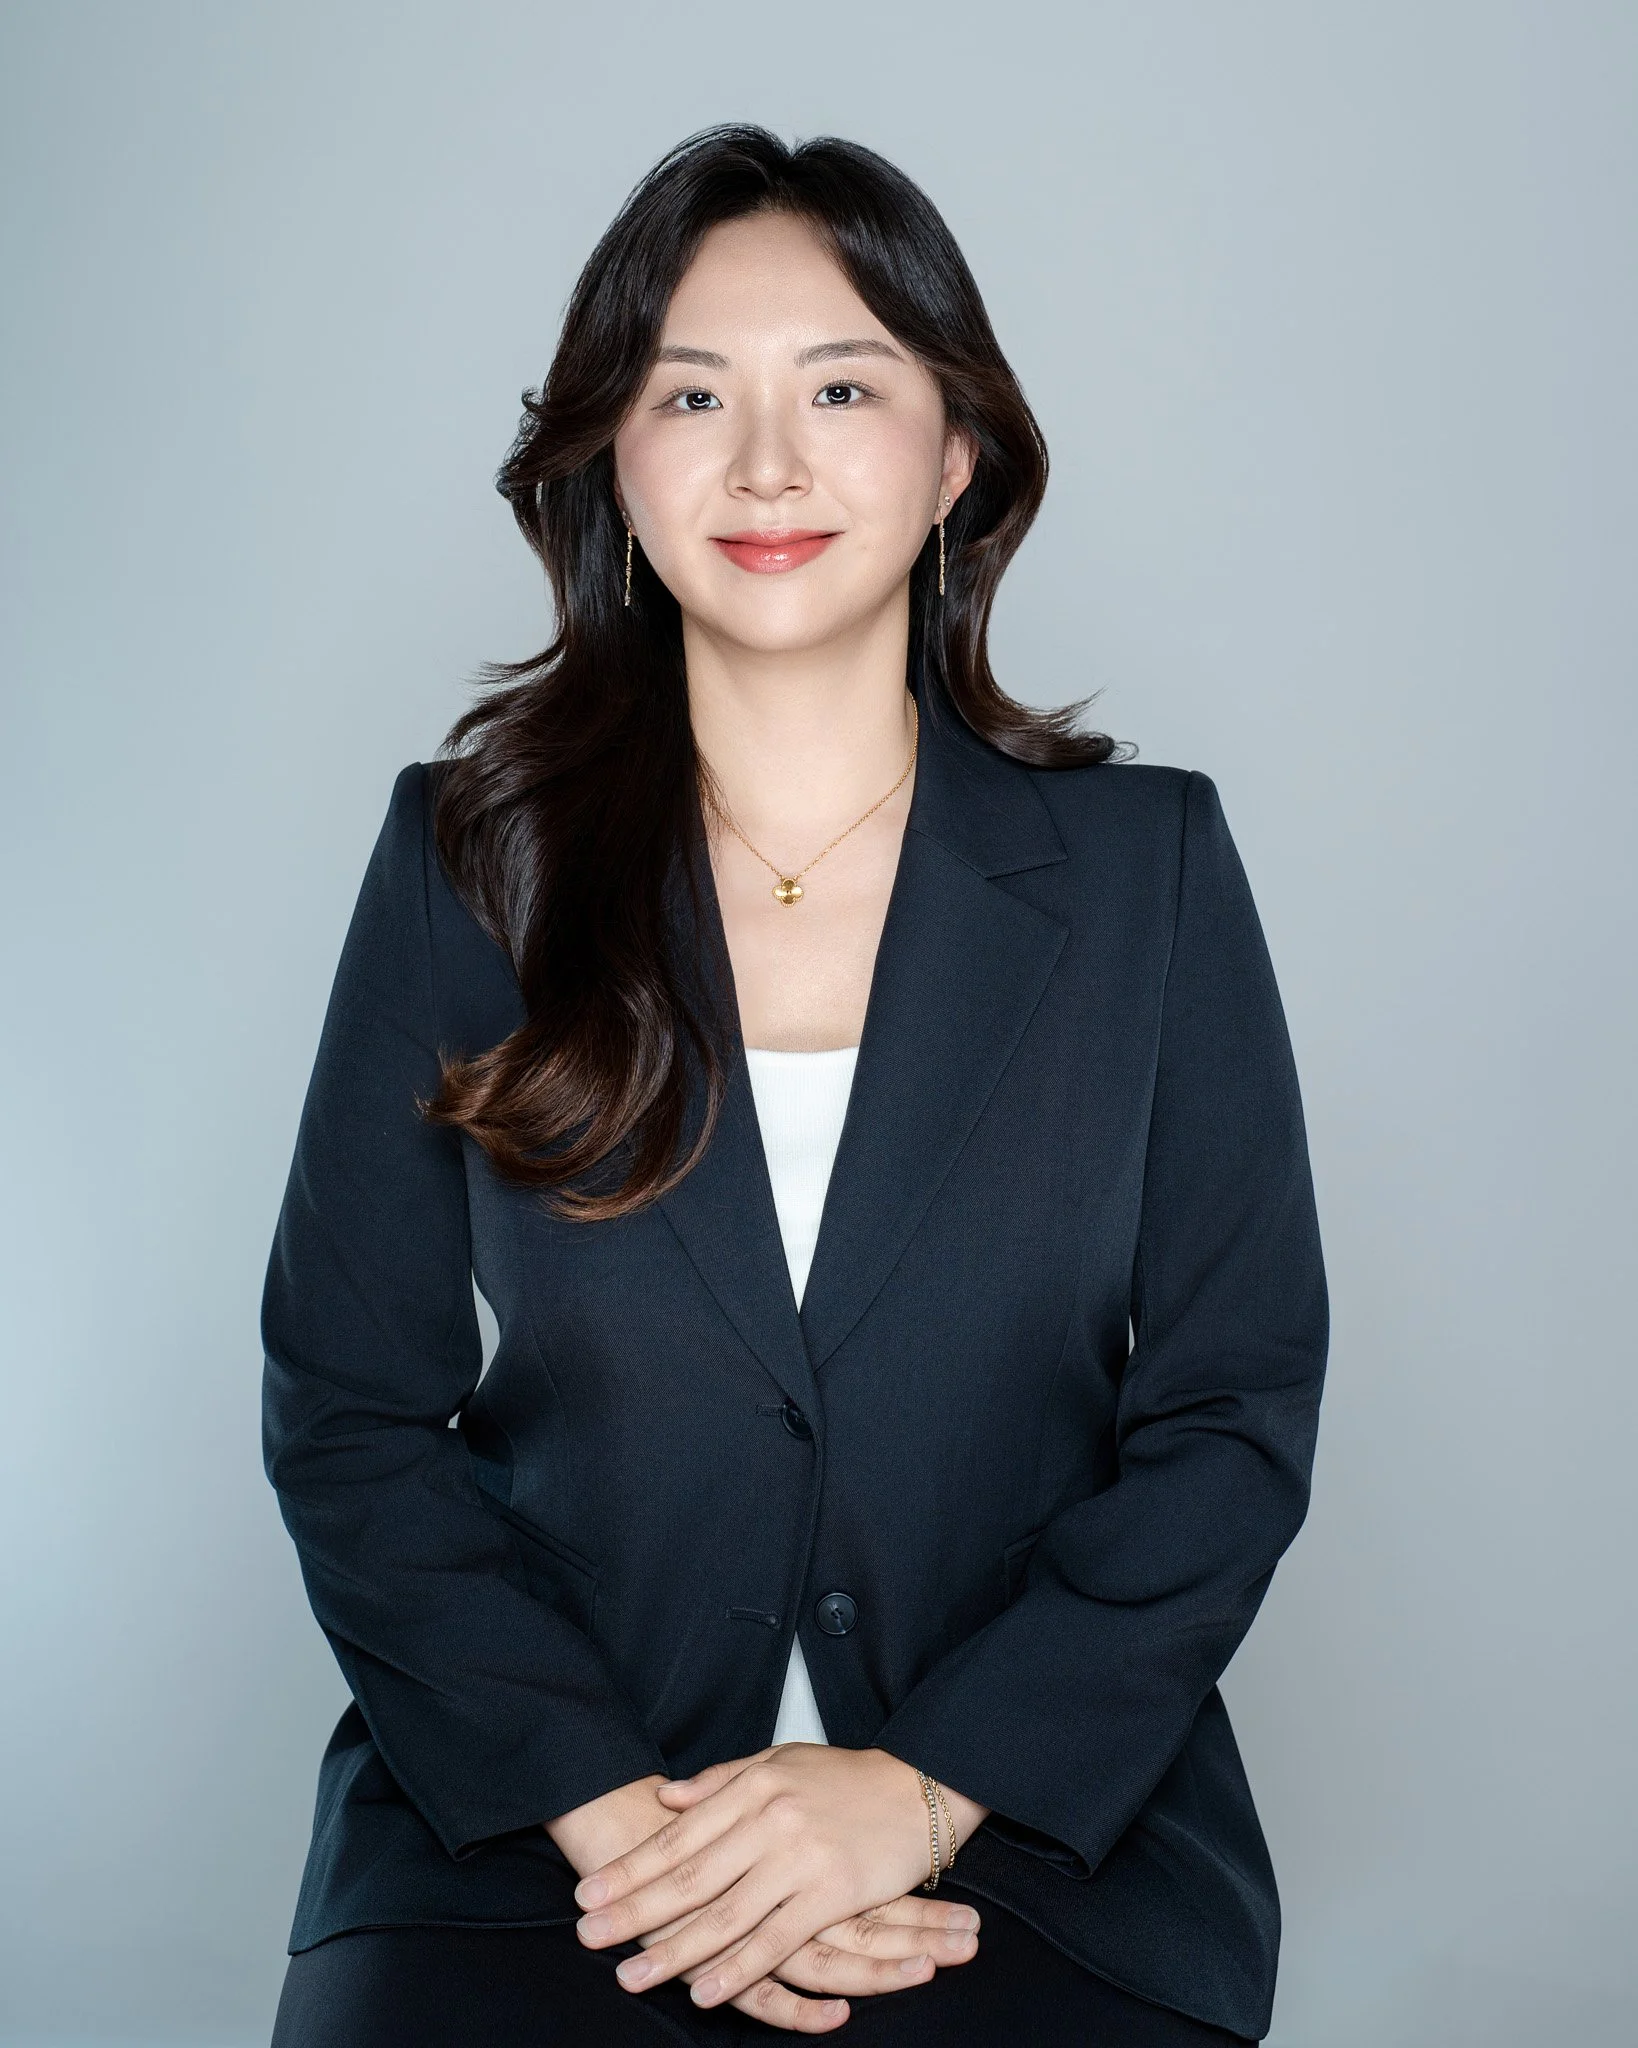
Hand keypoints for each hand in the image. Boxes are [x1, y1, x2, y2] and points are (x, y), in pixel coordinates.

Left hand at [572, 1743, 986, 2017]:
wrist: (921, 1785)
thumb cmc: (848, 1777)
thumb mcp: (781, 1762)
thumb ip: (721, 1781)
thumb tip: (666, 1796)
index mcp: (753, 1787)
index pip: (679, 1834)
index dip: (632, 1867)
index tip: (590, 1890)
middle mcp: (769, 1821)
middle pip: (690, 1876)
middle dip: (634, 1910)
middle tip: (588, 1935)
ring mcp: (800, 1859)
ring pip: (724, 1914)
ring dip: (673, 1951)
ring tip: (631, 1975)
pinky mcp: (832, 1893)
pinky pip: (775, 1939)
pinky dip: (737, 1969)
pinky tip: (704, 1989)